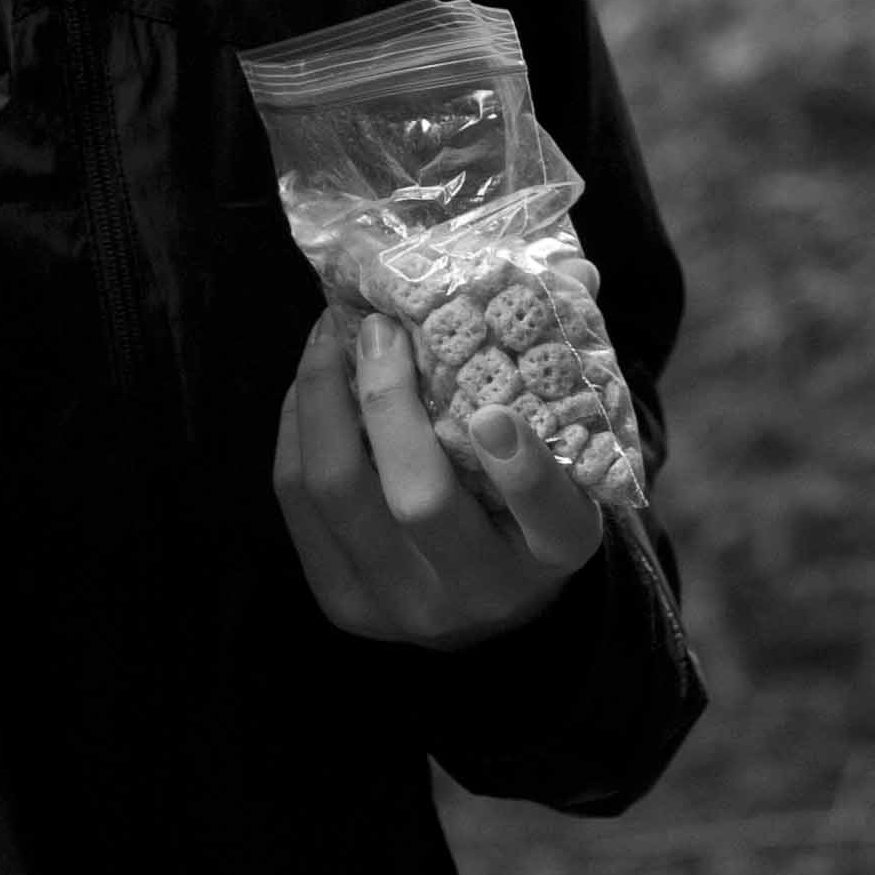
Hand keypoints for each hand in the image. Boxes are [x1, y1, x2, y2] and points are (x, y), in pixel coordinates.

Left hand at [274, 309, 603, 650]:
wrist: (486, 601)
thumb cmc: (529, 496)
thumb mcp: (567, 446)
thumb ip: (564, 361)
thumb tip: (576, 268)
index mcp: (555, 553)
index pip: (551, 519)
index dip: (524, 469)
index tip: (493, 408)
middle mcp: (481, 595)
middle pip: (419, 501)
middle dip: (388, 401)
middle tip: (378, 329)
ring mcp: (400, 606)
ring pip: (339, 491)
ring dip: (324, 397)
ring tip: (330, 334)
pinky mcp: (340, 601)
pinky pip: (298, 498)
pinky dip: (300, 425)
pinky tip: (313, 379)